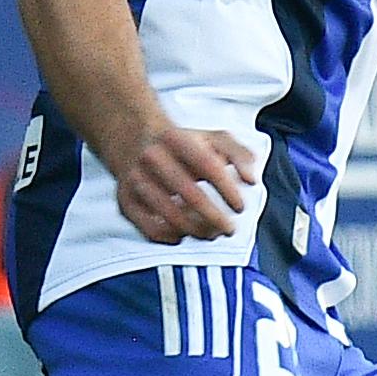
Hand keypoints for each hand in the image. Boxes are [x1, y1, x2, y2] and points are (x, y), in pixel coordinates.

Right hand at [114, 121, 255, 242]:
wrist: (133, 138)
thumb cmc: (181, 144)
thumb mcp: (213, 139)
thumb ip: (240, 154)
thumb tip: (251, 179)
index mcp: (176, 139)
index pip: (208, 165)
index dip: (227, 190)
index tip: (240, 207)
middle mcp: (152, 158)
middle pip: (190, 195)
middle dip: (215, 218)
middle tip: (230, 228)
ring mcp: (135, 180)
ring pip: (170, 216)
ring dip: (197, 231)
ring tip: (211, 232)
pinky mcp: (125, 201)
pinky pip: (150, 229)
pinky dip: (171, 237)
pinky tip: (184, 234)